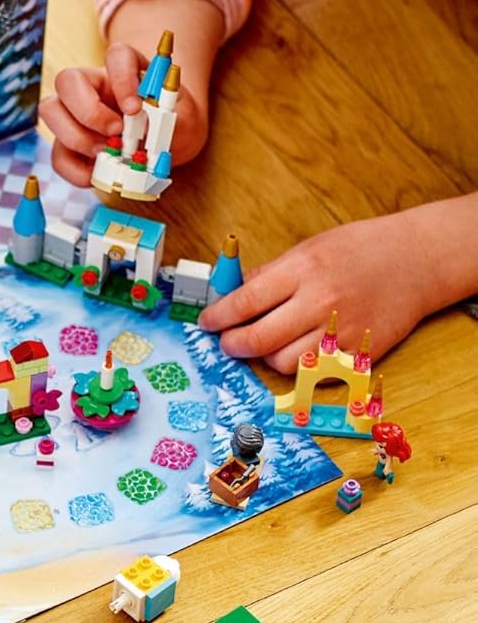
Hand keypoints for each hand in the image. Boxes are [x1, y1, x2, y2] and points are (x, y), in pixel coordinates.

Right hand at [40, 42, 207, 187]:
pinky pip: (58, 154)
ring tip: (107, 154)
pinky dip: (76, 170)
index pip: (117, 55)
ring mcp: (74, 113)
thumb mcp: (183, 120)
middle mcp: (92, 86)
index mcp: (125, 70)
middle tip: (116, 133)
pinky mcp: (68, 143)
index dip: (122, 77)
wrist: (168, 143)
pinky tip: (100, 173)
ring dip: (76, 137)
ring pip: (50, 111)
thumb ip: (169, 123)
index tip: (136, 108)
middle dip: (88, 111)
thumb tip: (144, 133)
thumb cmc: (173, 124)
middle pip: (67, 80)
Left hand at [198, 213, 434, 372]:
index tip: (206, 322)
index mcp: (301, 271)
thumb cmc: (357, 250)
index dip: (218, 316)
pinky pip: (314, 372)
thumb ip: (267, 275)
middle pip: (258, 339)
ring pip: (283, 362)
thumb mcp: (305, 250)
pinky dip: (297, 365)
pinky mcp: (359, 353)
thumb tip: (229, 295)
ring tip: (264, 342)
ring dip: (264, 356)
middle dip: (232, 344)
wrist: (414, 261)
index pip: (244, 302)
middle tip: (226, 341)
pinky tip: (295, 349)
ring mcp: (341, 331)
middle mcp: (320, 303)